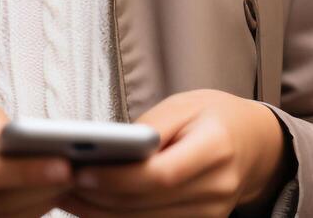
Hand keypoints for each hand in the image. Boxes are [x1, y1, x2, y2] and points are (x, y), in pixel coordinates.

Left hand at [56, 89, 292, 217]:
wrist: (254, 144)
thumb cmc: (214, 117)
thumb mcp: (184, 105)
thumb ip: (151, 128)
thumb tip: (108, 147)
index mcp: (216, 149)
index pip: (161, 175)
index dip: (118, 179)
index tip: (82, 171)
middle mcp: (217, 189)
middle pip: (148, 205)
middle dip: (98, 198)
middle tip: (59, 183)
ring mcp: (211, 213)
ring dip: (101, 213)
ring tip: (67, 194)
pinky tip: (91, 205)